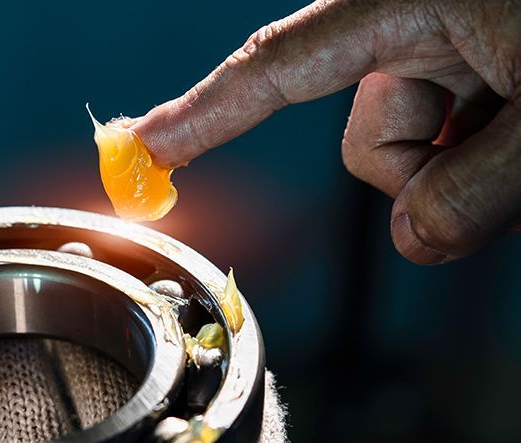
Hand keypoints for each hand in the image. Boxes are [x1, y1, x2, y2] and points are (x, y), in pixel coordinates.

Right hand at [132, 0, 520, 264]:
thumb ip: (470, 191)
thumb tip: (414, 241)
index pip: (276, 66)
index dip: (200, 112)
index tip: (138, 147)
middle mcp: (416, 15)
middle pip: (368, 138)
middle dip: (421, 175)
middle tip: (511, 173)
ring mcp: (449, 41)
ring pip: (409, 150)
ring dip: (462, 169)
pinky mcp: (476, 64)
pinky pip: (446, 140)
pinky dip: (481, 159)